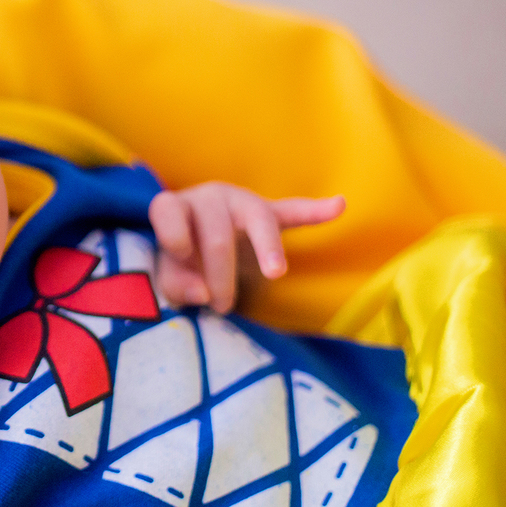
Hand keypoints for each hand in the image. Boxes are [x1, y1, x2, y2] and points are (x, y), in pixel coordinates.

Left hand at [147, 182, 344, 313]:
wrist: (202, 245)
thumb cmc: (181, 260)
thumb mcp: (171, 275)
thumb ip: (176, 284)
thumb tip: (202, 295)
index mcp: (175, 208)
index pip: (168, 210)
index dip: (173, 232)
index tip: (182, 254)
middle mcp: (207, 198)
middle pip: (217, 233)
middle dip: (219, 276)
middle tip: (221, 308)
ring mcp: (240, 203)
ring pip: (258, 220)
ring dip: (267, 249)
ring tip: (276, 273)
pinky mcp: (268, 213)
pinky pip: (293, 211)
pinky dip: (315, 210)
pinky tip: (337, 205)